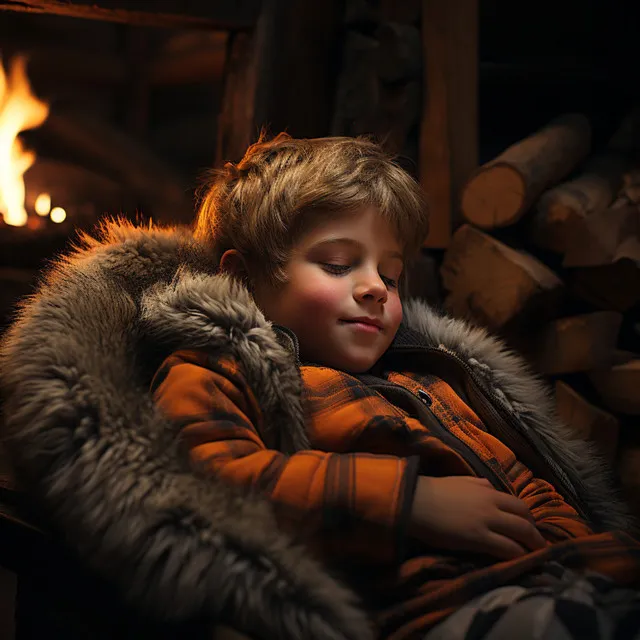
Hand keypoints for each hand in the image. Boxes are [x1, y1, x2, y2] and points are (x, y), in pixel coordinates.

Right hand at [409, 475, 546, 560]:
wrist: (415, 500)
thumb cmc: (433, 491)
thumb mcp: (460, 481)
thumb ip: (478, 484)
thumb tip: (489, 487)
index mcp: (487, 489)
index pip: (517, 504)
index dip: (527, 518)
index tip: (528, 528)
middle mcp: (491, 503)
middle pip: (525, 517)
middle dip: (535, 533)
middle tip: (537, 544)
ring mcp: (486, 520)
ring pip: (522, 533)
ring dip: (532, 546)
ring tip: (535, 557)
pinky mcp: (478, 538)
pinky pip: (507, 548)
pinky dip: (517, 555)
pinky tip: (519, 562)